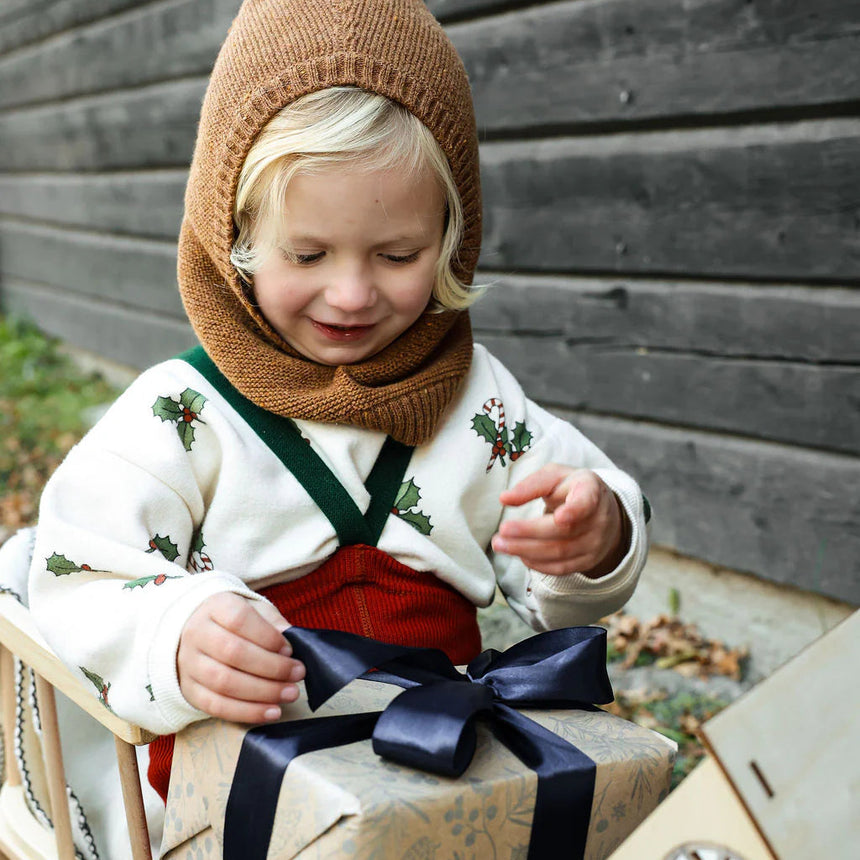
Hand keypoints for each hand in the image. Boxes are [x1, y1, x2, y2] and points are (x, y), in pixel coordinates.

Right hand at [177, 593, 304, 722]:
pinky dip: (246, 712)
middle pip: (233, 653)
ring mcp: (189, 663)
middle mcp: (196, 633)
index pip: (239, 620)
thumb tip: (293, 640)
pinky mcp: (188, 690)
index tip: (290, 649)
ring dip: (262, 693)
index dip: (268, 636)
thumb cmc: (236, 622)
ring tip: (289, 693)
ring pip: (224, 682)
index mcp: (215, 606)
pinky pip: (215, 706)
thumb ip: (274, 623)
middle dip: (272, 667)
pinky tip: (271, 712)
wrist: (198, 632)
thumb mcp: (256, 611)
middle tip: (297, 673)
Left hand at [491, 465, 626, 577]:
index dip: (574, 510)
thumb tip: (504, 499)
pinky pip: (560, 568)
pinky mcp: (587, 561)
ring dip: (526, 550)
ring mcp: (595, 543)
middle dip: (529, 532)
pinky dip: (537, 563)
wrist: (601, 512)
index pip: (586, 502)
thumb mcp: (555, 476)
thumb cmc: (571, 489)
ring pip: (559, 552)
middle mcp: (598, 519)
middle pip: (563, 531)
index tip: (559, 517)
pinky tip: (519, 554)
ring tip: (500, 544)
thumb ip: (531, 485)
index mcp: (590, 490)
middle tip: (502, 531)